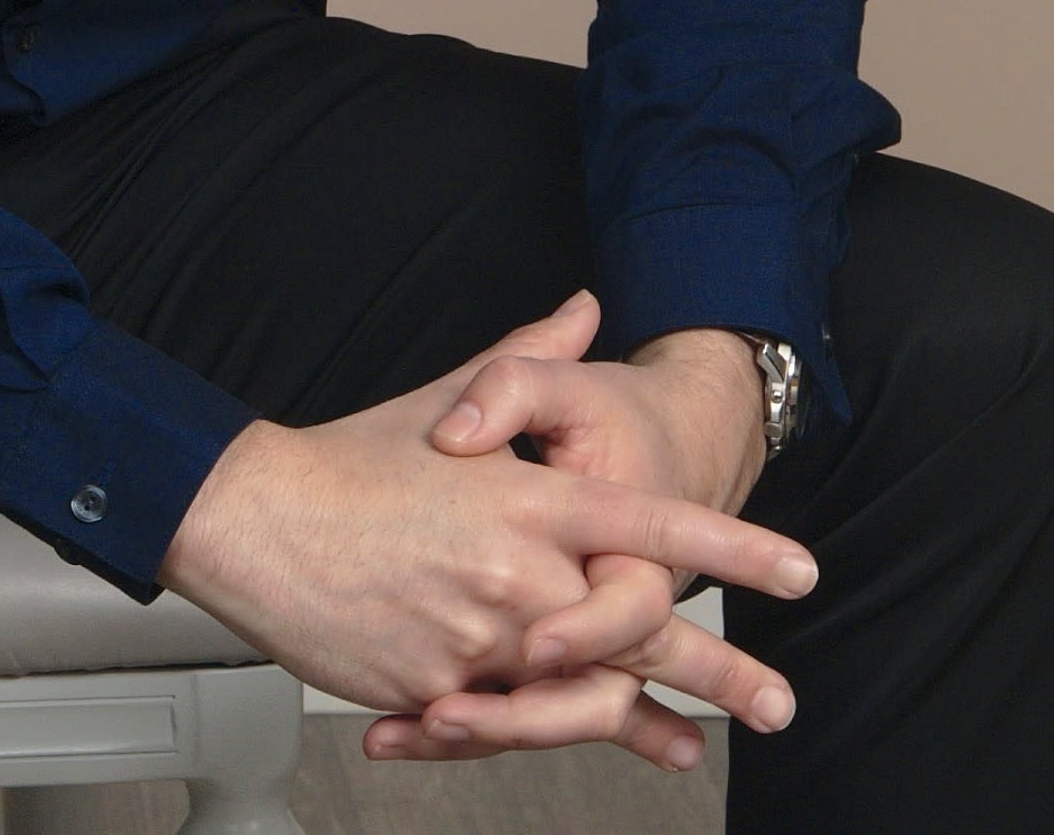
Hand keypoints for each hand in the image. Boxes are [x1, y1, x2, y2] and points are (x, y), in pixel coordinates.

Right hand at [156, 292, 814, 775]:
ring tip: (691, 741)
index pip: (652, 523)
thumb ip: (527, 363)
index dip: (731, 548)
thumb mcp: (448, 402)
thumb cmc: (350, 461)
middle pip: (639, 632)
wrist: (257, 521)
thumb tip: (582, 309)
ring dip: (645, 721)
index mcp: (527, 500)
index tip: (796, 571)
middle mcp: (516, 575)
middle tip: (776, 701)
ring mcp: (480, 641)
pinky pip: (511, 722)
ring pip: (583, 693)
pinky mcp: (439, 690)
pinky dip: (557, 735)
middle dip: (720, 670)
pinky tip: (592, 744)